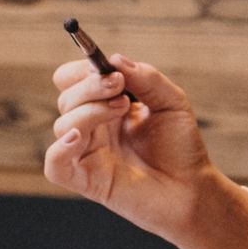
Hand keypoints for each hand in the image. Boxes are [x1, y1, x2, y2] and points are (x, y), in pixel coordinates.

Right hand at [44, 53, 217, 242]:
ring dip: (89, 110)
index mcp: (106, 105)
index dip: (81, 70)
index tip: (108, 68)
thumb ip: (147, 78)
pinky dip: (61, 147)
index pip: (72, 80)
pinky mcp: (85, 180)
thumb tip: (115, 60)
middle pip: (66, 97)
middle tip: (119, 85)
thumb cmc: (181, 147)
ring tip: (122, 108)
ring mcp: (87, 153)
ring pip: (63, 124)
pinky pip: (54, 163)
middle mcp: (92, 127)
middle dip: (89, 86)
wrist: (192, 188)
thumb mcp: (172, 102)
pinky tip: (81, 136)